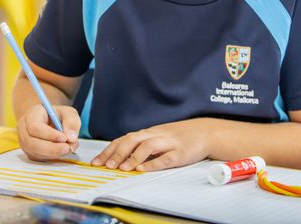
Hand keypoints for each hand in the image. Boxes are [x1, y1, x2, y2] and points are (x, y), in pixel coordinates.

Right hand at [17, 104, 80, 160]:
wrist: (49, 120)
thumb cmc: (58, 115)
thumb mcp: (68, 112)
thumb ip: (71, 122)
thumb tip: (71, 138)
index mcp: (32, 115)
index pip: (35, 127)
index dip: (49, 135)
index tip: (64, 138)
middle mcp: (24, 129)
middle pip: (32, 143)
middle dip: (51, 148)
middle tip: (67, 148)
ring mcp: (25, 142)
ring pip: (35, 153)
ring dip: (53, 154)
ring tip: (68, 148)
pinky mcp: (29, 153)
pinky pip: (38, 159)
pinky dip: (51, 157)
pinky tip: (61, 151)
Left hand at [91, 119, 209, 171]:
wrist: (203, 132)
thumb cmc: (177, 137)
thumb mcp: (157, 137)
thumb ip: (140, 145)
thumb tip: (118, 157)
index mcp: (148, 133)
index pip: (124, 139)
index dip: (109, 150)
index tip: (96, 162)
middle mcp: (155, 135)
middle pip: (132, 140)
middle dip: (117, 153)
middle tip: (106, 166)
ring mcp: (167, 142)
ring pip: (147, 146)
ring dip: (133, 157)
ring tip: (122, 168)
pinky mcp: (180, 152)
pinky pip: (165, 157)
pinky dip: (154, 163)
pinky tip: (144, 169)